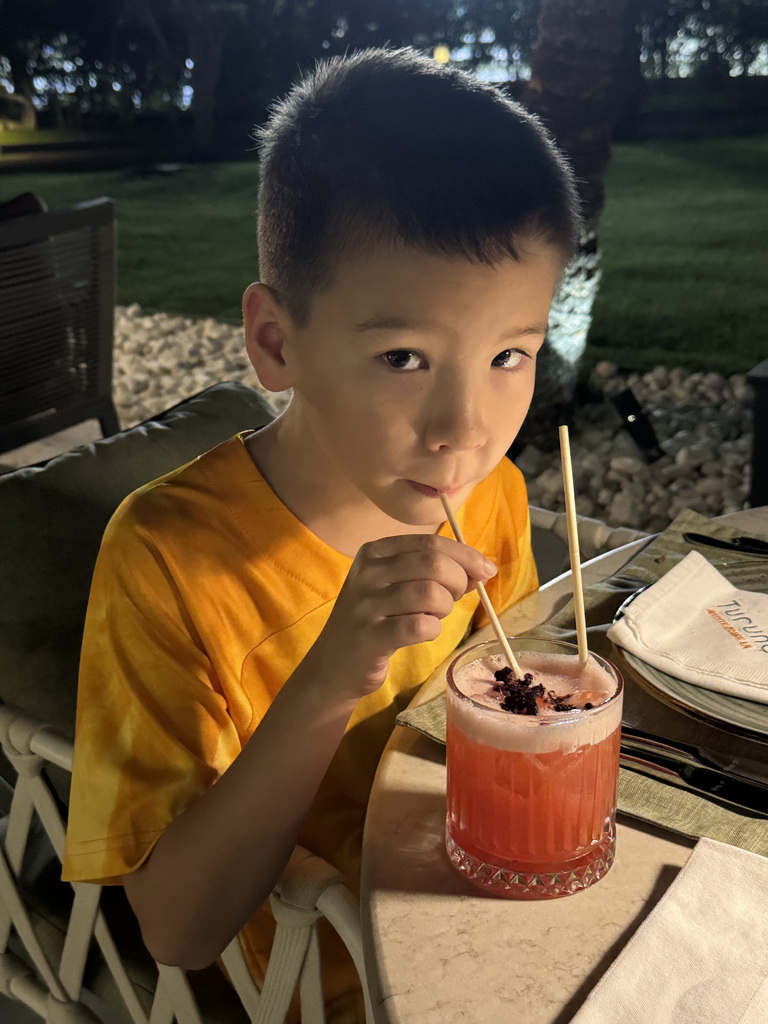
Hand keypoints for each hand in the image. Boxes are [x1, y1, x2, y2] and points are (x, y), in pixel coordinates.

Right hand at [304, 533, 496, 699]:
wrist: (333, 664)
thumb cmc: (374, 620)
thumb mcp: (395, 586)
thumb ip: (432, 572)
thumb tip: (479, 569)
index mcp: (375, 552)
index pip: (430, 542)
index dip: (465, 554)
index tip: (486, 570)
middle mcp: (367, 572)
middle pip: (433, 563)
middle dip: (459, 581)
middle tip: (458, 598)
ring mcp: (366, 604)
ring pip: (431, 593)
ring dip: (445, 607)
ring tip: (435, 615)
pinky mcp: (371, 635)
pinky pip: (421, 625)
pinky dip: (433, 629)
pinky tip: (423, 632)